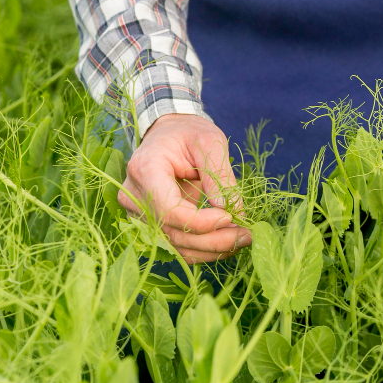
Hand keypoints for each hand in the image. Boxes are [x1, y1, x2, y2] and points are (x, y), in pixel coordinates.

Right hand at [119, 113, 251, 263]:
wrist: (168, 134)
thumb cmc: (188, 132)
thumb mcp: (210, 142)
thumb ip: (220, 175)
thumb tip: (233, 211)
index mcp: (145, 169)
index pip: (169, 210)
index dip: (200, 222)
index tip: (230, 217)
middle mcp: (134, 195)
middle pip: (173, 232)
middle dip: (213, 240)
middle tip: (247, 236)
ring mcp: (137, 212)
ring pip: (174, 245)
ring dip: (211, 249)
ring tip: (242, 239)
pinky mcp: (148, 223)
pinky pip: (175, 244)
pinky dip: (202, 248)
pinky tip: (226, 241)